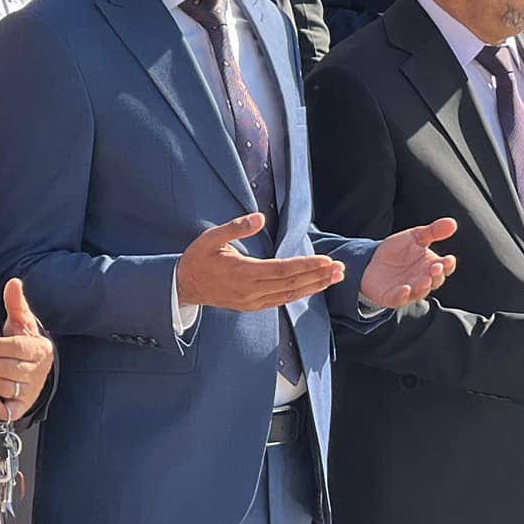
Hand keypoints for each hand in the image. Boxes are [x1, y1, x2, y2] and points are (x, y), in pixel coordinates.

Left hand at [0, 278, 53, 421]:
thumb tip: (13, 283)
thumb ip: (15, 303)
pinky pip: (10, 411)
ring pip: (6, 388)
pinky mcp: (23, 405)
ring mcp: (31, 389)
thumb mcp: (20, 322)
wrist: (35, 366)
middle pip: (11, 370)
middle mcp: (38, 371)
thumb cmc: (24, 343)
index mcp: (40, 349)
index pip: (19, 349)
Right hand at [177, 212, 343, 312]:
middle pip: (292, 284)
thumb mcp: (211, 238)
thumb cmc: (198, 258)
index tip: (326, 260)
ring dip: (314, 287)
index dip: (306, 265)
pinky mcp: (253, 306)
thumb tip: (259, 218)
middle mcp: (250, 291)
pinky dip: (301, 294)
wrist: (183, 286)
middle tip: (341, 269)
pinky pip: (281, 301)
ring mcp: (252, 301)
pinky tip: (314, 287)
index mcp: (242, 272)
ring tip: (335, 278)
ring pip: (289, 295)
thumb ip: (236, 228)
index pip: (282, 270)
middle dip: (318, 276)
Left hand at [360, 217, 457, 307]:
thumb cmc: (398, 250)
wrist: (373, 261)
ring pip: (420, 291)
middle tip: (436, 267)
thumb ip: (433, 231)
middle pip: (435, 281)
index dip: (448, 265)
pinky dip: (403, 295)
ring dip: (423, 287)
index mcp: (431, 265)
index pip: (445, 267)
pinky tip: (405, 288)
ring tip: (425, 279)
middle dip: (437, 275)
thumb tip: (453, 222)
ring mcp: (410, 290)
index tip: (449, 259)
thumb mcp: (415, 236)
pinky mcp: (393, 297)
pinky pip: (400, 299)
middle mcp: (423, 280)